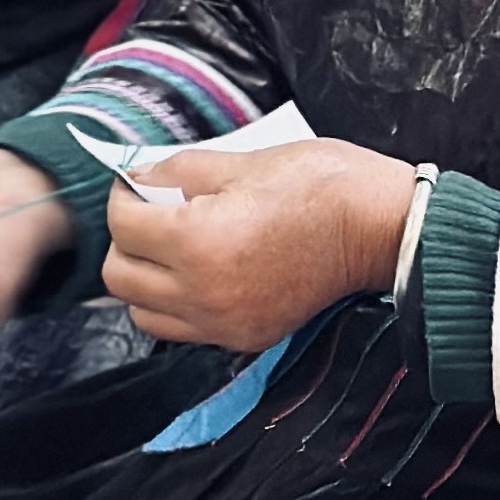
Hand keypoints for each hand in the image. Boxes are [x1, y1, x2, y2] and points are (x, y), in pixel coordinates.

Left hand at [101, 137, 419, 353]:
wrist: (379, 228)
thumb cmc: (319, 185)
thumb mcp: (242, 161)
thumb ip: (177, 172)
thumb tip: (137, 178)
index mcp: (197, 241)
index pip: (122, 224)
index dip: (125, 195)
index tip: (142, 183)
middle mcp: (203, 292)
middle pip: (119, 277)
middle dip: (128, 240)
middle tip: (153, 213)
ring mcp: (224, 322)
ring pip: (142, 312)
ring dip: (145, 279)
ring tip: (173, 248)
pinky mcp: (244, 338)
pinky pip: (183, 330)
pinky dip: (176, 305)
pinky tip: (200, 273)